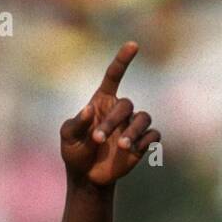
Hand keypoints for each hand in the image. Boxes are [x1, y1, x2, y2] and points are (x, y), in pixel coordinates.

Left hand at [60, 41, 158, 187]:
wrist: (87, 177)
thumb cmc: (75, 152)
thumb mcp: (68, 138)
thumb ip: (76, 124)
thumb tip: (88, 110)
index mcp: (102, 102)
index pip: (114, 76)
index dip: (123, 60)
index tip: (133, 45)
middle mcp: (119, 111)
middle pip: (126, 104)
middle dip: (113, 121)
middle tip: (97, 139)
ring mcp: (132, 126)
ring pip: (144, 118)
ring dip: (134, 131)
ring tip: (123, 146)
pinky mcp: (142, 144)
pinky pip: (153, 135)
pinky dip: (146, 141)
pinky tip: (134, 151)